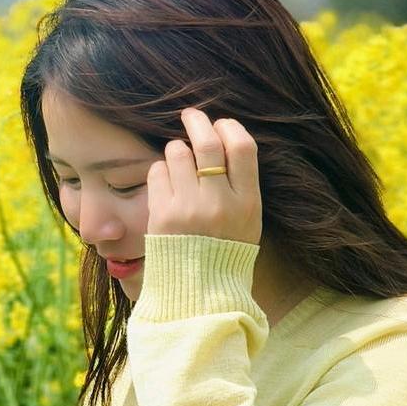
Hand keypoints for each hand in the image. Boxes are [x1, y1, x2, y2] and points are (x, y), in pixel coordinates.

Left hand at [146, 107, 262, 245]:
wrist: (199, 290)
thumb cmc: (225, 251)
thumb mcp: (248, 220)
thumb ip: (241, 184)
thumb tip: (223, 139)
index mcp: (247, 202)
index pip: (242, 147)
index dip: (229, 128)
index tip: (221, 125)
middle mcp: (218, 202)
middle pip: (207, 143)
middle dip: (197, 121)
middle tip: (190, 115)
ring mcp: (188, 208)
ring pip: (178, 153)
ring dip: (176, 148)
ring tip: (178, 158)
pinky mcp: (161, 215)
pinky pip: (157, 172)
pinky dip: (161, 169)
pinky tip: (166, 180)